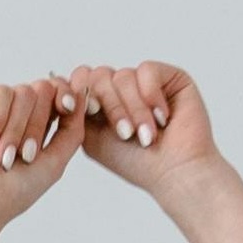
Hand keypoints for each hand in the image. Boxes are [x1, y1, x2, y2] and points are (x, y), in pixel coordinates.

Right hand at [0, 79, 81, 228]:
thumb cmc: (14, 190)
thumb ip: (73, 129)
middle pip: (42, 89)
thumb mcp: (56, 160)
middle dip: (38, 125)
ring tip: (4, 157)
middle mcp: (14, 110)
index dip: (65, 94)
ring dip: (18, 130)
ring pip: (23, 92)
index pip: (56, 91)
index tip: (68, 107)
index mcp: (35, 121)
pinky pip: (0, 94)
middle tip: (25, 155)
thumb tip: (81, 93)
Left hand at [68, 60, 214, 197]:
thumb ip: (76, 112)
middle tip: (125, 134)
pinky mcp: (169, 77)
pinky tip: (162, 118)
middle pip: (99, 75)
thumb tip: (66, 85)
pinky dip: (151, 97)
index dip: (79, 91)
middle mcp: (122, 89)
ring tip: (147, 136)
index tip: (88, 111)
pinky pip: (147, 71)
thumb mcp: (92, 139)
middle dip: (110, 106)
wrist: (175, 172)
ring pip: (123, 76)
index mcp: (102, 102)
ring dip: (133, 110)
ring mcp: (144, 81)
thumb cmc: (137, 163)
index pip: (81, 79)